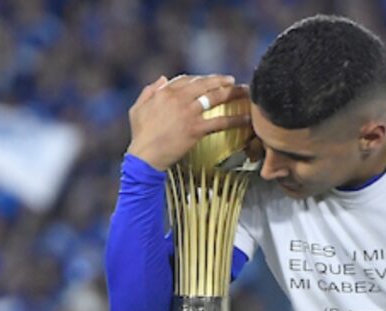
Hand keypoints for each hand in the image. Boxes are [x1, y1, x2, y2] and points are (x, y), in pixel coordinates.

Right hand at [126, 74, 249, 170]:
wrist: (145, 156)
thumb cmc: (140, 135)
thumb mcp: (138, 108)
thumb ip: (149, 91)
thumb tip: (162, 78)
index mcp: (165, 93)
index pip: (187, 79)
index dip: (200, 79)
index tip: (210, 80)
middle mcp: (178, 99)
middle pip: (205, 84)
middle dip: (221, 80)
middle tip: (233, 81)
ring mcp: (189, 113)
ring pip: (215, 98)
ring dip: (233, 93)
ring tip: (245, 93)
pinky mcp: (196, 129)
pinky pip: (220, 122)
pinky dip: (236, 120)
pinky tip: (247, 119)